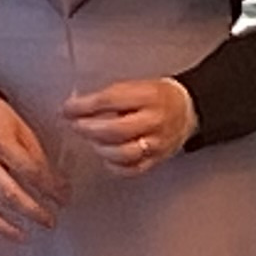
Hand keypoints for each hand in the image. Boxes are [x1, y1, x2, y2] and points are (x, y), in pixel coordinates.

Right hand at [0, 84, 69, 245]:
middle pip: (8, 193)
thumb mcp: (23, 130)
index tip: (64, 198)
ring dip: (3, 227)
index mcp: (1, 145)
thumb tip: (56, 183)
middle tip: (49, 221)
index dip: (51, 188)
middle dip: (32, 211)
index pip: (30, 172)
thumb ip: (36, 158)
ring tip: (22, 236)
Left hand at [63, 75, 196, 179]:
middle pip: (116, 130)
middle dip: (89, 129)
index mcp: (149, 96)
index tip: (67, 109)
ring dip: (101, 148)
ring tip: (91, 141)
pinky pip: (133, 169)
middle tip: (76, 125)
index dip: (84, 106)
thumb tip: (75, 107)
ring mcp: (158, 143)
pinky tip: (107, 157)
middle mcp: (155, 120)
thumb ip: (108, 98)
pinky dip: (115, 166)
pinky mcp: (158, 160)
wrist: (187, 110)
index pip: (111, 100)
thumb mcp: (136, 86)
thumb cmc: (156, 96)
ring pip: (124, 153)